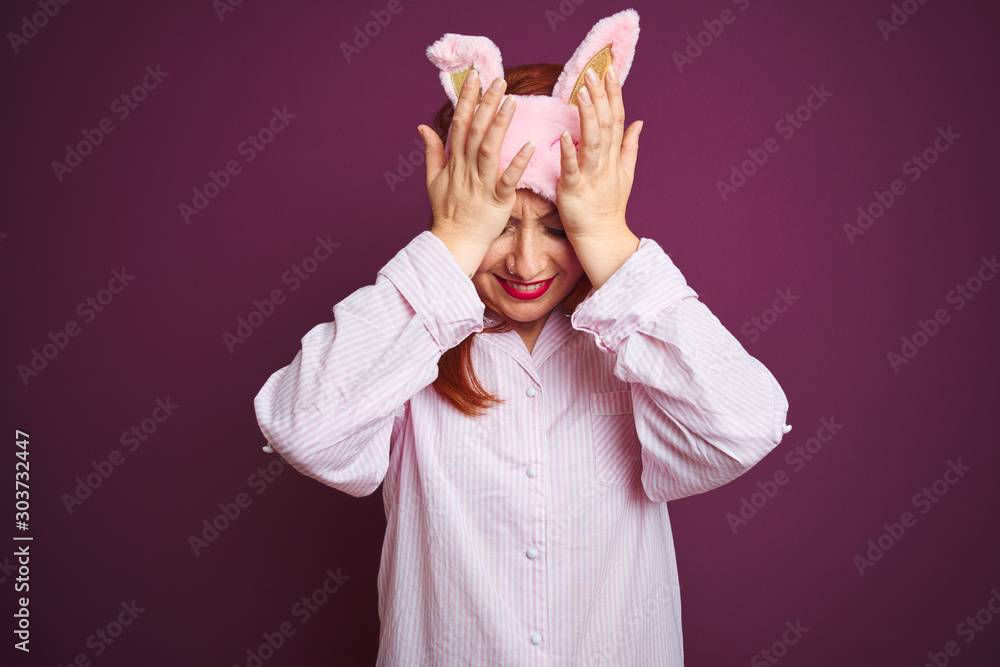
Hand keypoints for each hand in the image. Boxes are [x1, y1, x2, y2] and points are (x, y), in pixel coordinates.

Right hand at [419, 71, 534, 275]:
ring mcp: (481, 184)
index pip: (460, 124)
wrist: (453, 244)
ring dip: (500, 125)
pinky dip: (518, 162)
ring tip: (512, 102)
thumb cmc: (447, 213)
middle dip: (486, 104)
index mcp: (454, 162)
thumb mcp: (433, 180)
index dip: (467, 100)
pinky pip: (508, 179)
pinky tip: (531, 145)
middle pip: (475, 130)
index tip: (475, 78)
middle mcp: (466, 169)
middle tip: (499, 80)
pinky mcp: (497, 200)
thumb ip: (432, 152)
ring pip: (490, 149)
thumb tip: (423, 127)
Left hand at [556, 66, 642, 241]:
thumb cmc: (609, 206)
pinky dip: (569, 152)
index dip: (614, 95)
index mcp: (614, 156)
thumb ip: (630, 146)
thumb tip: (639, 122)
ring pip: (593, 142)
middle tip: (592, 73)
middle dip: (600, 98)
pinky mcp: (574, 190)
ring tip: (582, 94)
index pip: (617, 119)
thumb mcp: (625, 173)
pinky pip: (572, 169)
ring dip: (588, 117)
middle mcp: (605, 163)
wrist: (602, 237)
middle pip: (606, 125)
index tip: (609, 72)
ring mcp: (590, 176)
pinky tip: (564, 135)